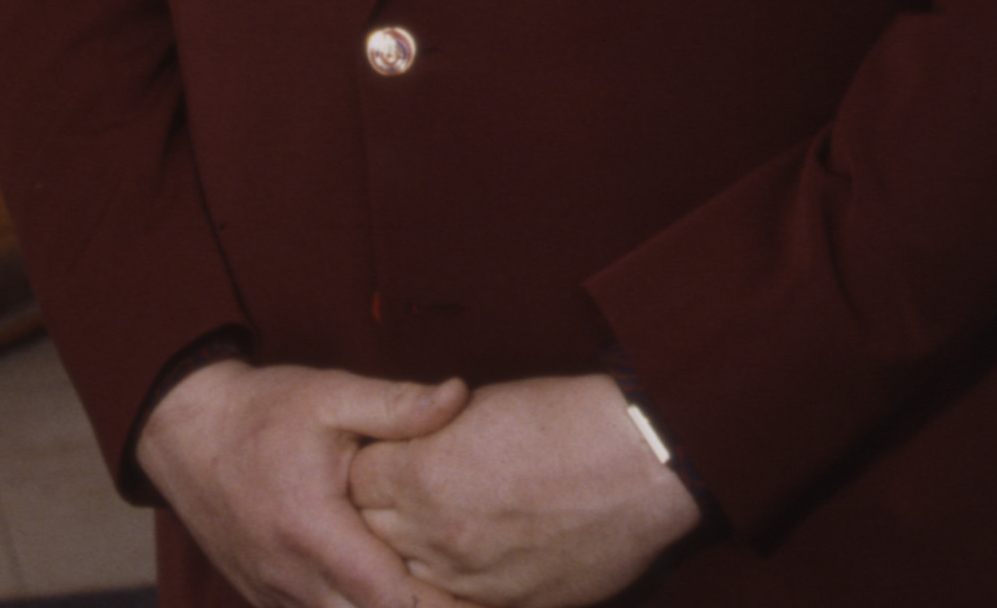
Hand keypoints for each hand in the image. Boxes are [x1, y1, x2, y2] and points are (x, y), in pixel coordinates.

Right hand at [137, 358, 475, 607]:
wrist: (185, 432)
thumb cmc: (263, 411)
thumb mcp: (330, 394)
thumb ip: (396, 405)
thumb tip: (459, 395)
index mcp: (316, 531)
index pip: (392, 599)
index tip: (489, 603)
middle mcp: (294, 578)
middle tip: (479, 603)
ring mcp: (276, 597)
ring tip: (442, 599)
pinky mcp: (266, 601)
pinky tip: (389, 600)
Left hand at [345, 375, 700, 607]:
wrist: (640, 463)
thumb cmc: (566, 420)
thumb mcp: (480, 409)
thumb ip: (429, 437)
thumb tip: (406, 450)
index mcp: (421, 474)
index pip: (355, 478)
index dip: (369, 465)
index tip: (381, 459)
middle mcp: (435, 532)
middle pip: (369, 534)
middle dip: (376, 514)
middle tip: (397, 497)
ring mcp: (470, 576)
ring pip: (407, 577)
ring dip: (410, 555)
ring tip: (434, 529)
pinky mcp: (506, 604)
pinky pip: (455, 604)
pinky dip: (450, 586)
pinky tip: (465, 562)